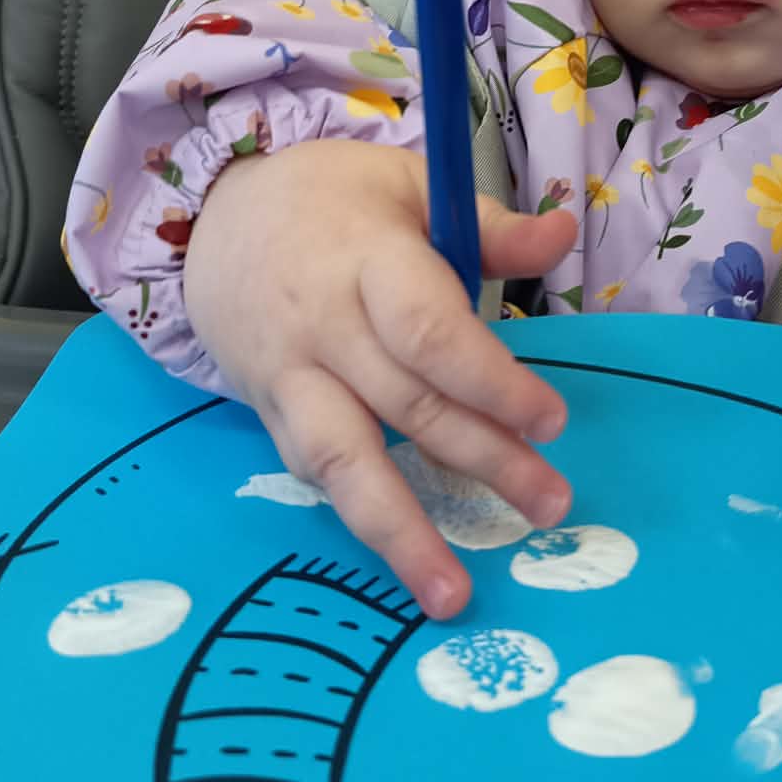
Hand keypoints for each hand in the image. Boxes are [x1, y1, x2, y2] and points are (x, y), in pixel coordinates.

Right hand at [183, 137, 578, 616]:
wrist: (216, 218)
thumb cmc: (336, 200)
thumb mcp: (412, 185)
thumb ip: (490, 227)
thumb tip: (565, 233)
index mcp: (366, 260)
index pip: (429, 332)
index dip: (491, 382)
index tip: (551, 420)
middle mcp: (322, 327)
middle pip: (405, 405)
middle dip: (483, 461)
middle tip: (550, 505)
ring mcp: (288, 377)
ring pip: (343, 463)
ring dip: (403, 533)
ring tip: (452, 596)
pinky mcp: (268, 416)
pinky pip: (314, 474)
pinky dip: (362, 516)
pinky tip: (409, 559)